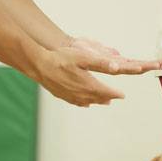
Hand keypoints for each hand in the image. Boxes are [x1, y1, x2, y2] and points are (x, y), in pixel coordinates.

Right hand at [36, 38, 161, 106]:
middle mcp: (81, 94)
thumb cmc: (61, 58)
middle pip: (98, 98)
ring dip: (98, 100)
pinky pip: (77, 102)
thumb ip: (101, 63)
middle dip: (108, 97)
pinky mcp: (63, 96)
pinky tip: (85, 103)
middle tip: (116, 97)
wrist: (39, 65)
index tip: (122, 95)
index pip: (106, 92)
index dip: (115, 93)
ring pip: (88, 101)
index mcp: (88, 85)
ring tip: (105, 101)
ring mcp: (71, 96)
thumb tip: (117, 68)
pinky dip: (84, 102)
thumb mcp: (83, 57)